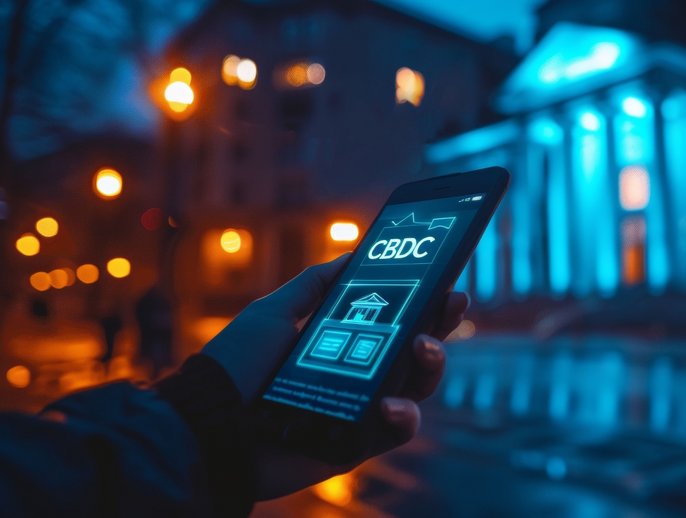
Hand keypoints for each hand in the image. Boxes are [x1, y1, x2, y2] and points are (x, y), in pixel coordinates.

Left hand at [202, 254, 469, 499]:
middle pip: (414, 349)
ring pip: (417, 387)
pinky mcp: (358, 444)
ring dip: (433, 365)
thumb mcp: (274, 311)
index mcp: (341, 340)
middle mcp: (357, 372)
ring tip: (423, 347)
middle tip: (452, 303)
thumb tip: (354, 254)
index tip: (445, 281)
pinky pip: (397, 430)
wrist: (209, 425)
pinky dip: (404, 416)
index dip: (423, 301)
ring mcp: (360, 408)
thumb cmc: (236, 366)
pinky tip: (390, 404)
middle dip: (440, 324)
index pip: (393, 319)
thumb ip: (314, 284)